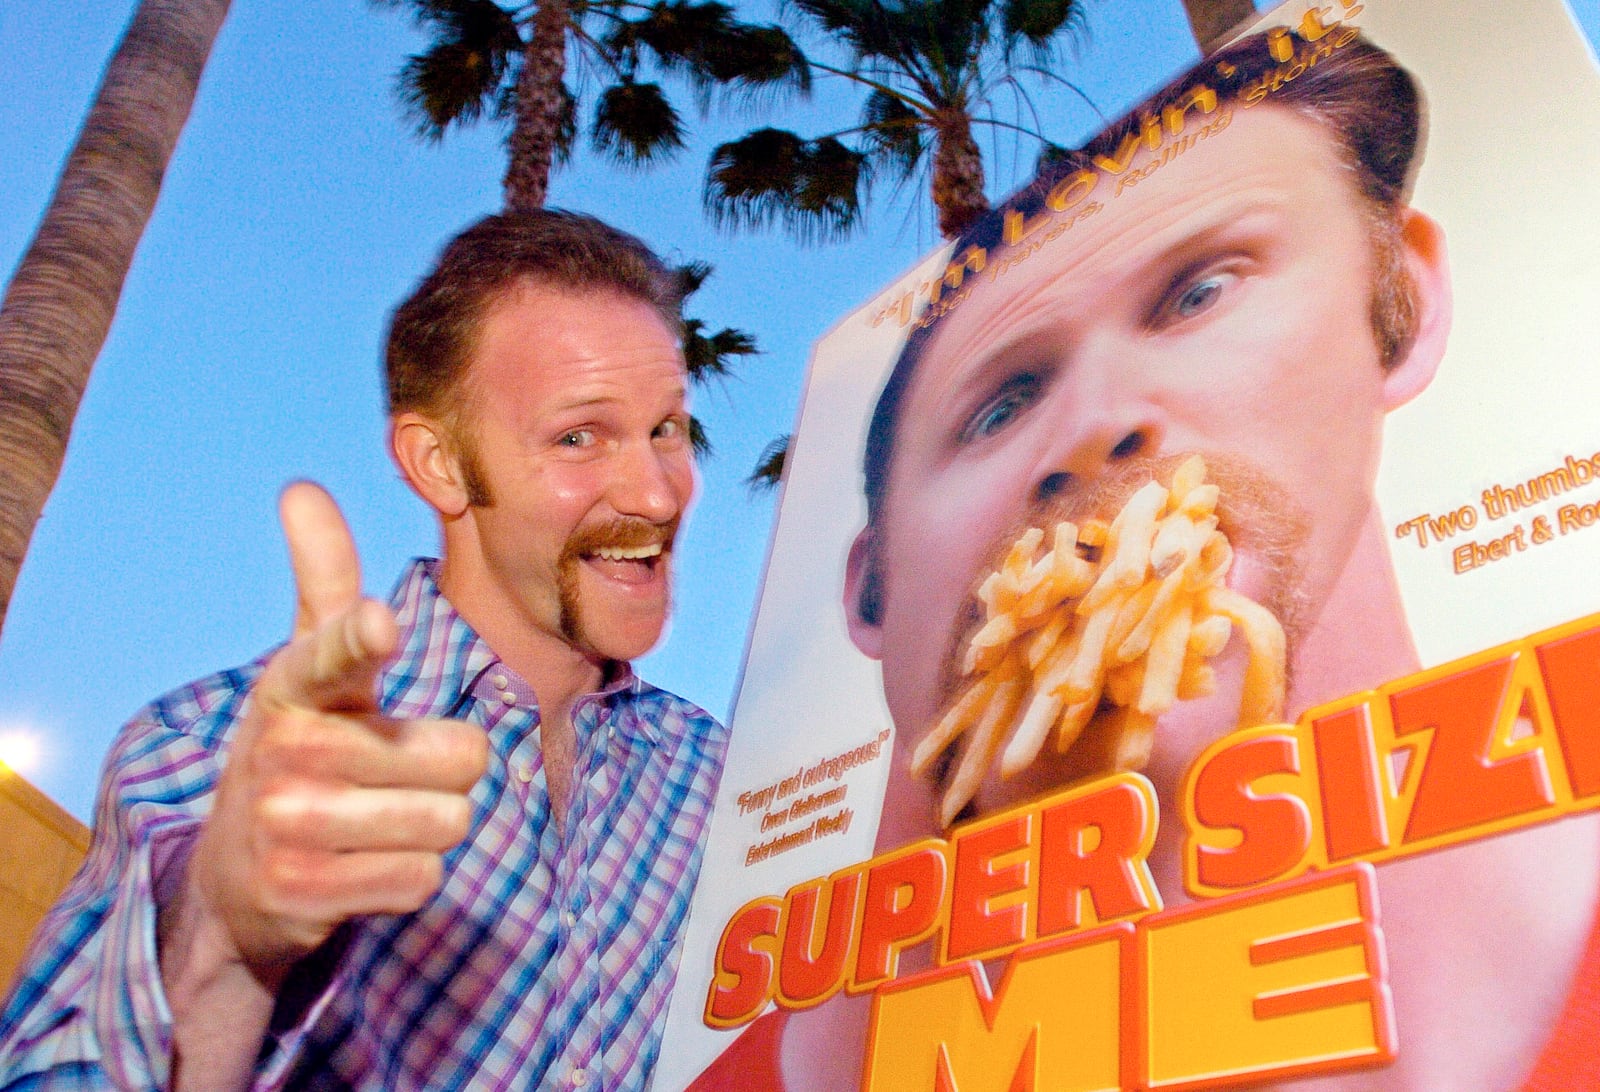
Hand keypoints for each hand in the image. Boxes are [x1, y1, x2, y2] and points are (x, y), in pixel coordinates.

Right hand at [183, 482, 488, 980]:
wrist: (237, 879)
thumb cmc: (301, 752)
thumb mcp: (308, 670)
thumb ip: (322, 580)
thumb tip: (301, 488)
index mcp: (294, 686)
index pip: (332, 653)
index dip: (359, 639)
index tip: (379, 622)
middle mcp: (284, 751)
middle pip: (460, 758)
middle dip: (445, 774)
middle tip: (390, 779)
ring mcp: (287, 826)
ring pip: (448, 821)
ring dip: (431, 828)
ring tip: (376, 824)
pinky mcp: (302, 894)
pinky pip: (423, 881)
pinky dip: (408, 879)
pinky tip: (362, 870)